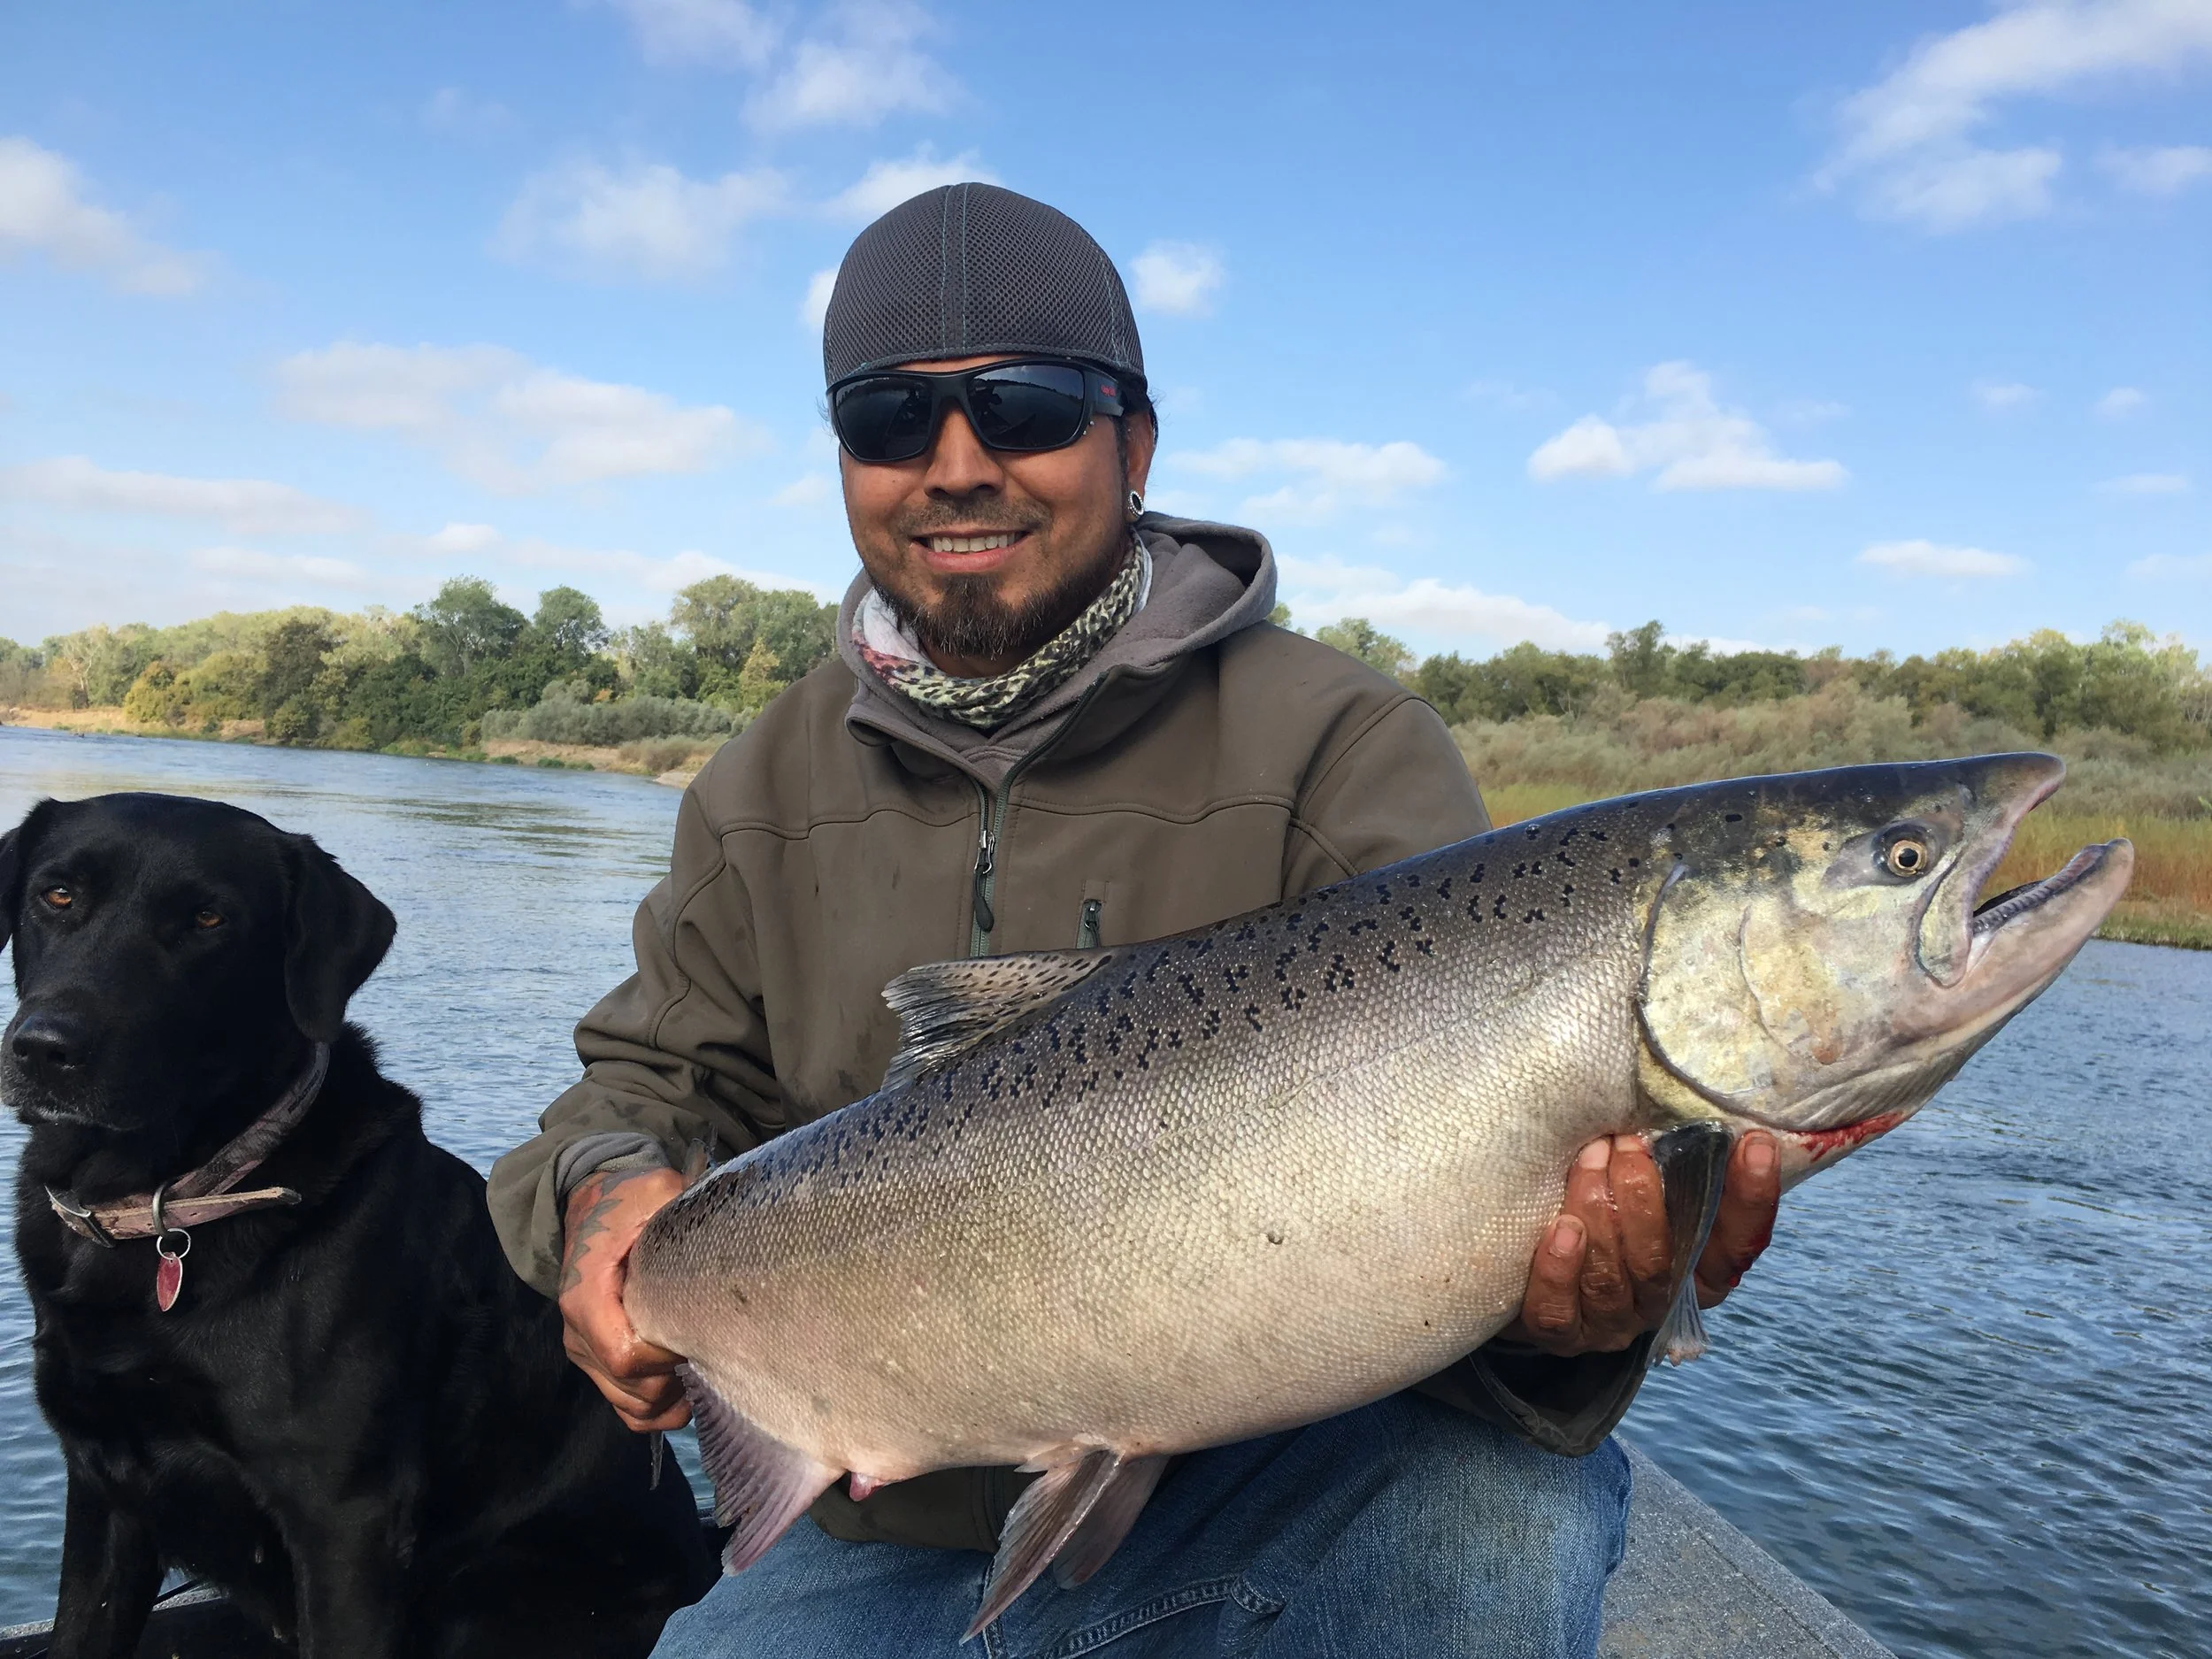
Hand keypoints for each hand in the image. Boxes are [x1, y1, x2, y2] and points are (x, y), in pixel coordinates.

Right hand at [556, 1165, 690, 1430]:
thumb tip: (726, 1233)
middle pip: (633, 1388)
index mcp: (587, 1296)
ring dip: (670, 1397)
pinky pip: (624, 1406)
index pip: (626, 1356)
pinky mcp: (594, 1360)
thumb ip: (682, 1210)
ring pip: (631, 1405)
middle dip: (676, 1378)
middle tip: (709, 1346)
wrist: (592, 1206)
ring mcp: (584, 1351)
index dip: (667, 1357)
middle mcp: (580, 1332)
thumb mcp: (655, 1189)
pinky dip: (656, 1408)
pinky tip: (685, 1384)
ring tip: (699, 1362)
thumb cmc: (625, 1199)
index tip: (698, 1334)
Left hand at [1501, 1129, 1779, 1356]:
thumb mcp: (1646, 1184)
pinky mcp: (1559, 1331)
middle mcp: (1659, 1302)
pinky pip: (1559, 1311)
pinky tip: (1561, 1229)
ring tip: (1588, 1159)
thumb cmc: (1603, 1209)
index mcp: (1699, 1270)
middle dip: (1643, 1197)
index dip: (1752, 1199)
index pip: (1738, 1245)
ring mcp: (1610, 1323)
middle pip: (1661, 1262)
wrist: (1530, 1272)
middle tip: (1626, 1141)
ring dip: (1600, 1213)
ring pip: (1611, 1279)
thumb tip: (1711, 1109)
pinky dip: (1559, 1270)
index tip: (1754, 1144)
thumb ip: (1677, 1162)